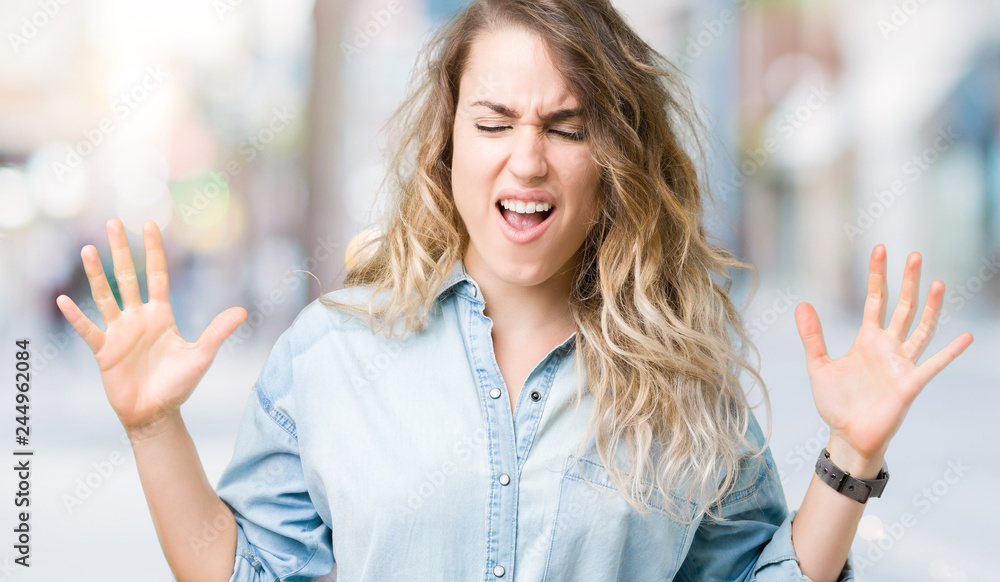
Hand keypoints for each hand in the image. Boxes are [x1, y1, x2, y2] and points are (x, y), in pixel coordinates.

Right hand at [55, 218, 246, 436]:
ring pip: (105, 296)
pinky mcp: (104, 351)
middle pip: (127, 277)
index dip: (155, 251)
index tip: (150, 225)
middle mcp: (138, 318)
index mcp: (162, 315)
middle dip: (122, 250)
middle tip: (114, 222)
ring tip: (88, 249)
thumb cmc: (179, 384)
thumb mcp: (201, 356)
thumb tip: (243, 310)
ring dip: (96, 274)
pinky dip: (77, 316)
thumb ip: (218, 332)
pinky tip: (64, 300)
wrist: (156, 414)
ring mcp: (119, 332)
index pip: (157, 275)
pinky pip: (88, 329)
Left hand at [793, 244, 972, 475]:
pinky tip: (966, 337)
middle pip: (903, 307)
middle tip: (915, 255)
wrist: (848, 435)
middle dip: (908, 282)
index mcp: (867, 340)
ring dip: (930, 307)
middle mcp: (888, 347)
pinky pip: (934, 365)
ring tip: (939, 282)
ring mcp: (902, 364)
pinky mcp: (910, 384)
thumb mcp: (818, 365)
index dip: (878, 276)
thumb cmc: (837, 403)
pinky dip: (950, 352)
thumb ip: (812, 336)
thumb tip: (801, 304)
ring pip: (921, 329)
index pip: (876, 300)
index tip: (881, 250)